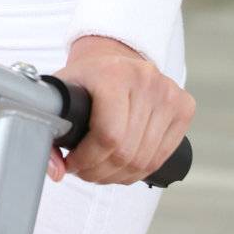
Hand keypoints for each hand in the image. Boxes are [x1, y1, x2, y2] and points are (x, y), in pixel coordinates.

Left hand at [46, 35, 194, 185]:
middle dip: (100, 171)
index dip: (88, 160)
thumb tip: (55, 171)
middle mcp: (146, 81)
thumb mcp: (60, 93)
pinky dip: (139, 170)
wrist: (113, 57)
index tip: (72, 163)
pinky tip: (122, 167)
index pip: (108, 136)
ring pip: (144, 160)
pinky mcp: (183, 107)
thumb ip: (50, 129)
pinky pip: (161, 156)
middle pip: (126, 152)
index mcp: (114, 74)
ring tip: (100, 170)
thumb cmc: (86, 77)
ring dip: (118, 175)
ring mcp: (169, 94)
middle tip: (84, 171)